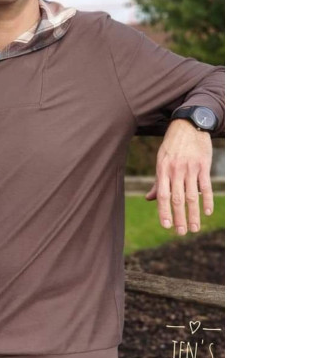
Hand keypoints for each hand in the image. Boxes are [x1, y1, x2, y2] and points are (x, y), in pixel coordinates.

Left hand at [145, 119, 213, 234]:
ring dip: (194, 214)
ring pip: (192, 195)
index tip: (167, 227)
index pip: (162, 195)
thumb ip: (157, 181)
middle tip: (181, 233)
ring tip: (195, 228)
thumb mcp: (161, 160)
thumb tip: (149, 199)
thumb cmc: (172, 146)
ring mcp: (190, 168)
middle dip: (179, 218)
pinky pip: (205, 186)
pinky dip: (207, 200)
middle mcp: (176, 170)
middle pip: (177, 199)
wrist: (188, 125)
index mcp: (162, 170)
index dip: (163, 212)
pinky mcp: (203, 165)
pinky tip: (207, 212)